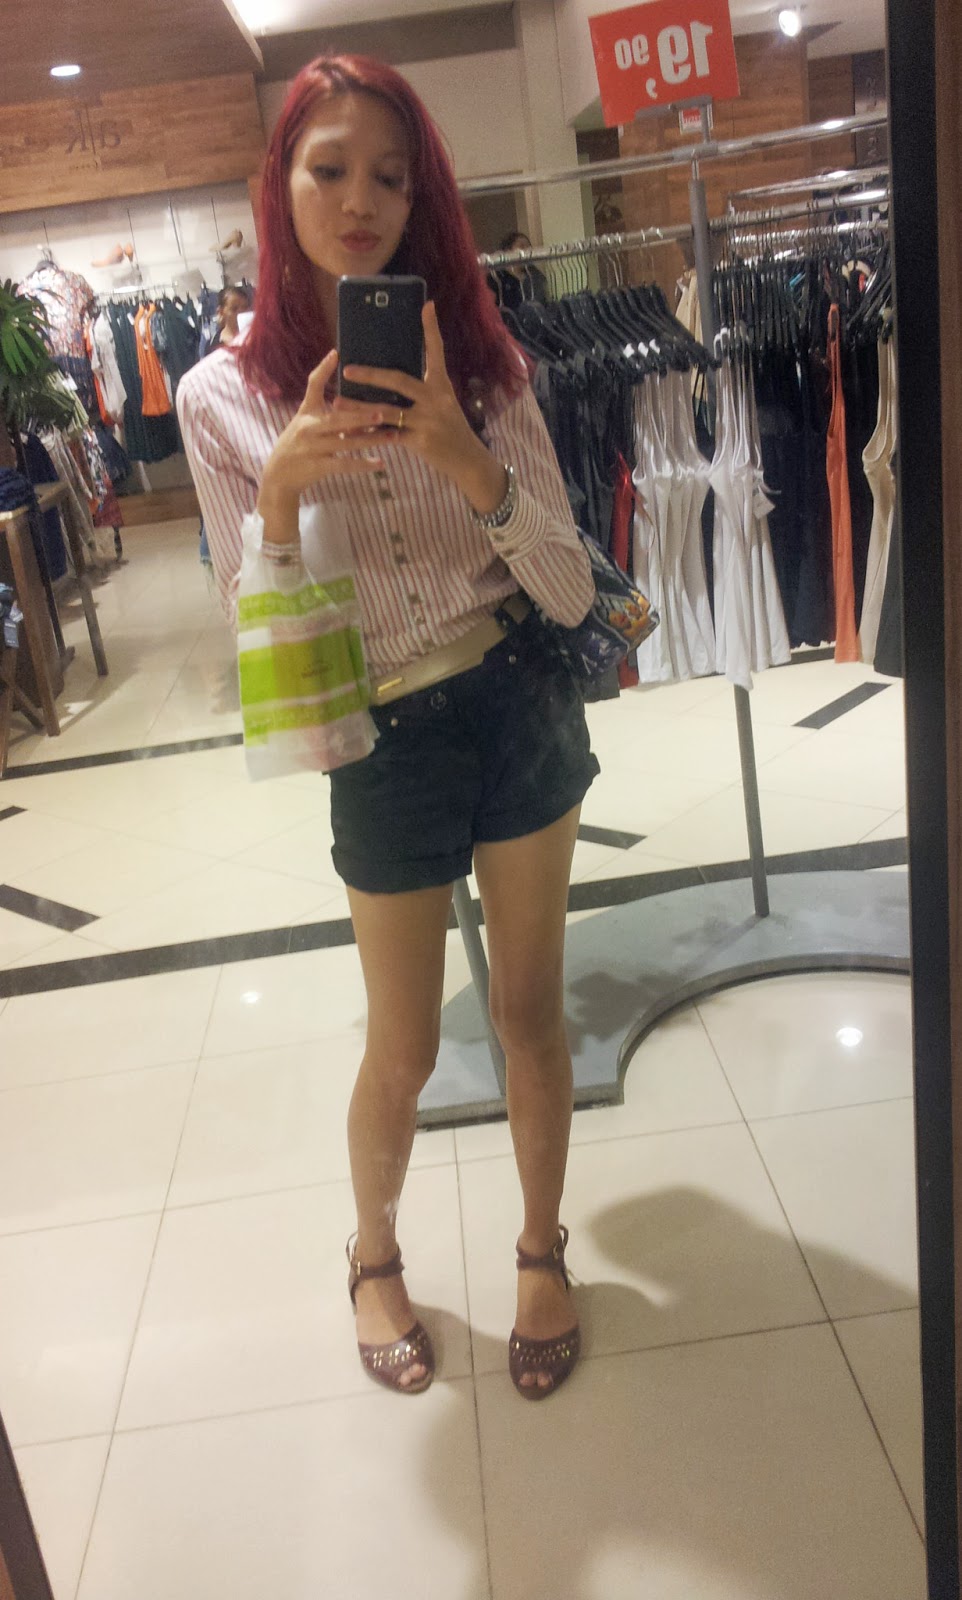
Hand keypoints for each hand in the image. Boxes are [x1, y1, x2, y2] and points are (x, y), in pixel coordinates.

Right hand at [258, 350, 394, 517]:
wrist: (279, 474)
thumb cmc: (298, 442)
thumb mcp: (306, 420)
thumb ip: (327, 410)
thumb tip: (357, 400)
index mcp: (306, 411)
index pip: (313, 385)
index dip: (323, 369)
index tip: (336, 353)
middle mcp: (308, 427)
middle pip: (338, 418)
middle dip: (361, 416)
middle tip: (382, 412)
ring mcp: (313, 447)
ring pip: (347, 442)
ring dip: (371, 440)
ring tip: (393, 436)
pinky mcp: (318, 466)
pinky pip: (345, 465)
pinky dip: (364, 465)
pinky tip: (381, 463)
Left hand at [341, 303, 504, 510]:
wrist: (467, 459)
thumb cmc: (451, 427)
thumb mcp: (443, 403)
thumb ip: (424, 389)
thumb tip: (392, 376)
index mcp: (441, 385)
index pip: (436, 351)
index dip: (431, 329)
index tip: (426, 305)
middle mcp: (436, 399)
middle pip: (399, 380)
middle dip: (371, 375)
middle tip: (347, 369)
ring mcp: (427, 420)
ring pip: (386, 411)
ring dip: (359, 407)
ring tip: (338, 402)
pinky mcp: (420, 441)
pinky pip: (387, 436)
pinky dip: (368, 434)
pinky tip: (350, 433)